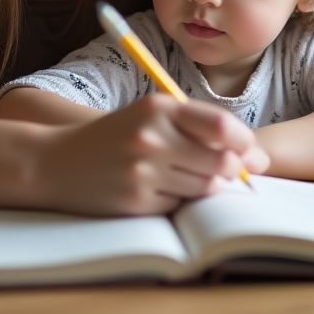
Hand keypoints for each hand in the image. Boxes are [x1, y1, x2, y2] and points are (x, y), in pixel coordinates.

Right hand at [27, 95, 268, 214]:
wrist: (56, 162)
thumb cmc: (115, 136)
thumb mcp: (150, 116)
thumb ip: (200, 128)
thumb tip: (257, 157)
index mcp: (159, 108)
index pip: (222, 127)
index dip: (243, 143)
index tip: (246, 151)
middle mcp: (151, 137)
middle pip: (220, 162)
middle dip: (230, 170)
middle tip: (223, 171)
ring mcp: (143, 172)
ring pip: (204, 188)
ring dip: (205, 187)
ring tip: (185, 177)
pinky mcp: (135, 201)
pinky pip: (178, 206)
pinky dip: (178, 202)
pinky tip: (159, 190)